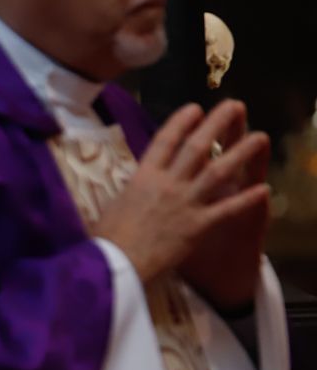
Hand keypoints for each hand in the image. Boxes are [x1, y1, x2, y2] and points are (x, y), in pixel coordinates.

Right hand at [91, 100, 270, 286]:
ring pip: (218, 173)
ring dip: (241, 153)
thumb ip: (131, 190)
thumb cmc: (106, 236)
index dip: (181, 122)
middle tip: (234, 106)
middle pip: (196, 148)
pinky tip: (264, 189)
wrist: (116, 263)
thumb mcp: (113, 203)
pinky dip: (245, 200)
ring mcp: (184, 203)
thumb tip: (135, 184)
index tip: (194, 108)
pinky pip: (226, 210)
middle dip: (216, 124)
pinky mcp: (197, 226)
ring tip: (259, 137)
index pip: (165, 141)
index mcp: (142, 177)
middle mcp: (167, 184)